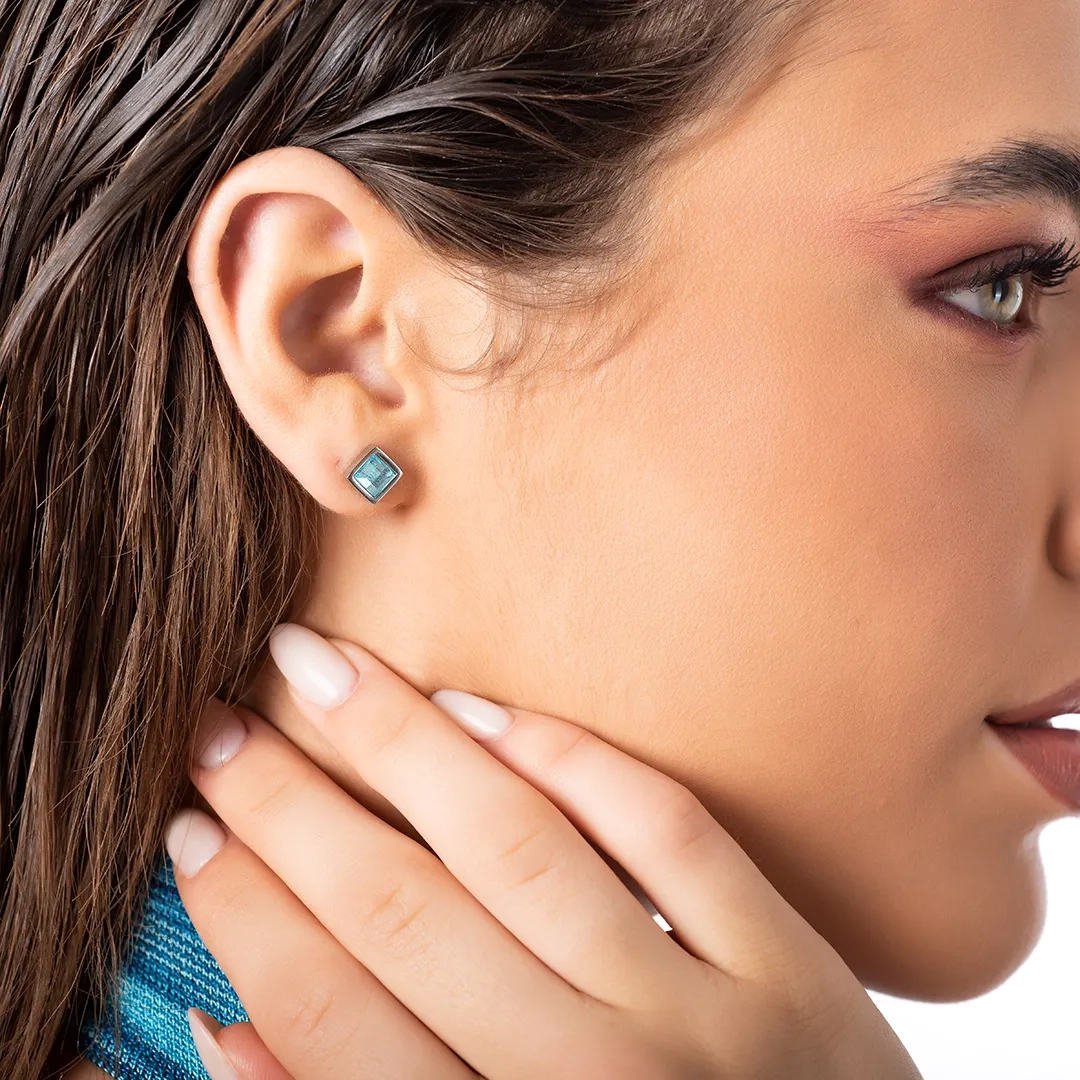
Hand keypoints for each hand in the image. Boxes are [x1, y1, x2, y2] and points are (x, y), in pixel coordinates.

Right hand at [168, 624, 920, 1079]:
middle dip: (291, 807)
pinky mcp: (786, 961)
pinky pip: (665, 830)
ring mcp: (701, 1017)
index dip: (244, 912)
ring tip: (318, 667)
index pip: (332, 1020)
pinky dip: (568, 758)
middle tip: (216, 723)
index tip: (185, 824)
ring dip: (405, 748)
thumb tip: (218, 1024)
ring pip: (523, 849)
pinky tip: (480, 706)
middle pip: (406, 914)